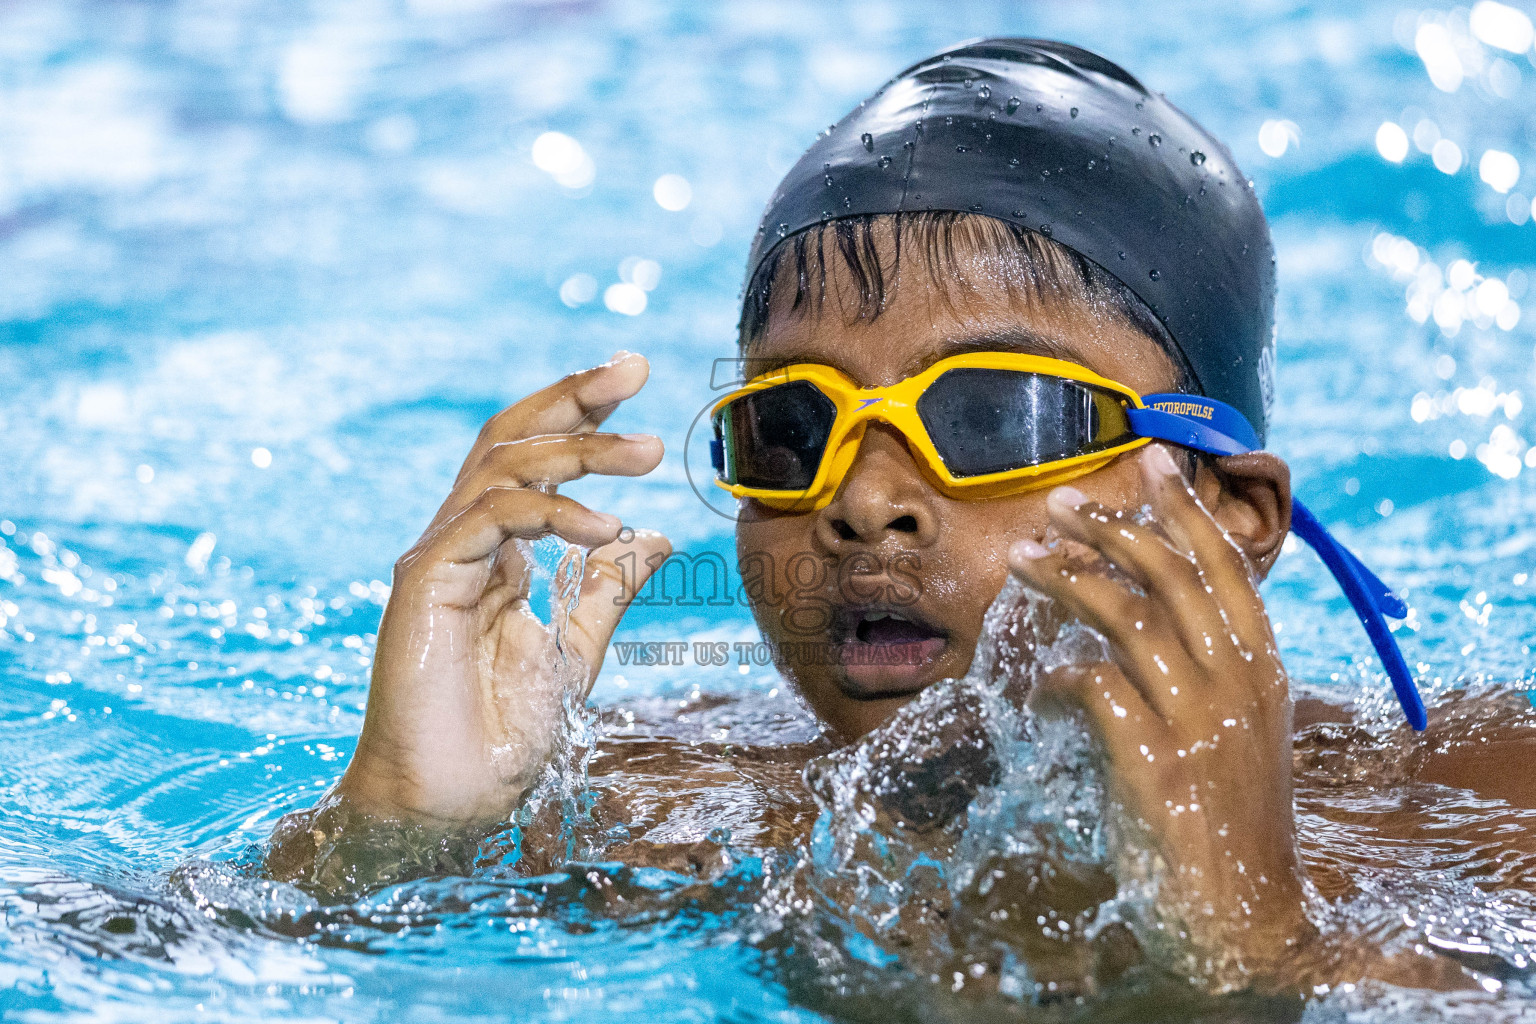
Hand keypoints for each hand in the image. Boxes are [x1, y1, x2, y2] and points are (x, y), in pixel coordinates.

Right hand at [335, 351, 671, 826]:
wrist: (450, 803)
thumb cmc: (501, 736)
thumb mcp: (576, 649)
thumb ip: (609, 589)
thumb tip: (660, 535)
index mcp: (496, 554)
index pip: (533, 459)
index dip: (578, 412)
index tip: (632, 378)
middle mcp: (462, 544)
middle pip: (510, 439)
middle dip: (573, 398)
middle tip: (634, 367)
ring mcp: (439, 558)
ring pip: (503, 466)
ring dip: (580, 450)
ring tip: (649, 454)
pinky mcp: (424, 581)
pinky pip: (491, 519)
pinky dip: (554, 513)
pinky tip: (608, 529)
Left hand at [1007, 444, 1310, 969]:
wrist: (1243, 921)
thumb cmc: (1230, 825)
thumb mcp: (1239, 736)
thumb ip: (1205, 675)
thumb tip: (1132, 623)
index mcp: (1264, 671)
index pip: (1226, 568)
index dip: (1184, 510)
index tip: (1151, 459)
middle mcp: (1240, 685)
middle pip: (1172, 577)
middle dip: (1112, 529)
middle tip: (1060, 503)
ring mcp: (1200, 722)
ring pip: (1129, 617)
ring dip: (1070, 581)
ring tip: (1023, 561)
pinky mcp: (1156, 763)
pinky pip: (1095, 688)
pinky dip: (1060, 675)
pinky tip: (1040, 684)